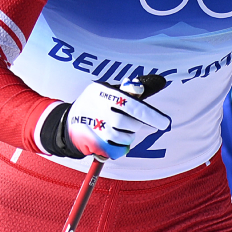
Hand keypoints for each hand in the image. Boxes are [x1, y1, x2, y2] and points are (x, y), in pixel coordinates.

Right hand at [50, 80, 170, 159]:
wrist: (67, 123)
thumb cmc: (95, 104)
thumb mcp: (107, 90)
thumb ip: (131, 89)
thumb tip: (160, 81)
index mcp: (101, 92)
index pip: (131, 104)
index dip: (150, 115)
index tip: (164, 123)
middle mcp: (96, 110)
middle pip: (128, 123)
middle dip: (136, 125)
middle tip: (134, 124)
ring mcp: (93, 129)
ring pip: (124, 137)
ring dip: (128, 136)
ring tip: (122, 130)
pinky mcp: (92, 144)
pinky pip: (116, 149)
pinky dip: (121, 146)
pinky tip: (115, 140)